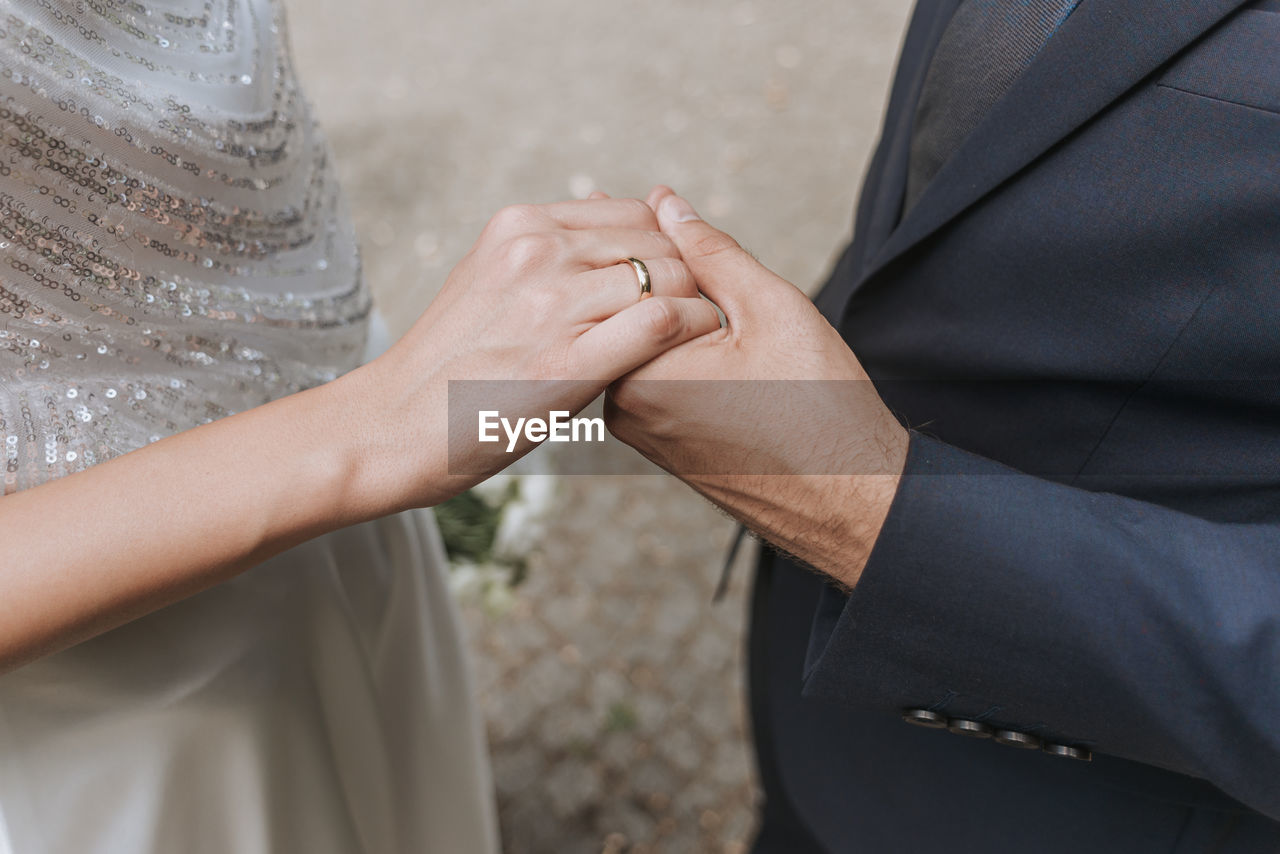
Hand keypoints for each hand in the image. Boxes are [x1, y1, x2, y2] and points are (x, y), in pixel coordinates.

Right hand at [342, 197, 720, 512]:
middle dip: (685, 275)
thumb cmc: (447, 365)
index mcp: (520, 226)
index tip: (669, 281)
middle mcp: (537, 252)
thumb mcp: (487, 278)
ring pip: (667, 276)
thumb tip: (605, 221)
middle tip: (690, 313)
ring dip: (692, 306)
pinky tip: (687, 353)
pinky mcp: (568, 361)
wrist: (393, 426)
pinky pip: (660, 322)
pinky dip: (688, 331)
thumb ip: (545, 251)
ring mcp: (553, 304)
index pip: (632, 212)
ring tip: (690, 337)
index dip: (665, 247)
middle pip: (657, 241)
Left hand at [605, 188, 908, 586]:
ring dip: (675, 318)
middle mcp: (625, 408)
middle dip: (661, 281)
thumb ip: (710, 251)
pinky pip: (657, 381)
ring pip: (646, 347)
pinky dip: (682, 356)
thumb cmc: (819, 410)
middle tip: (696, 264)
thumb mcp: (770, 308)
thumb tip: (666, 203)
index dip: (649, 241)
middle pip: (630, 314)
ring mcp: (639, 432)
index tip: (653, 212)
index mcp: (641, 372)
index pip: (624, 282)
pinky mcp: (659, 446)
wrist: (848, 498)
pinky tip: (729, 356)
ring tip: (731, 325)